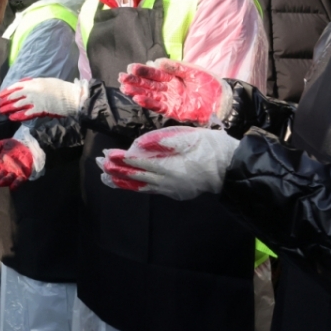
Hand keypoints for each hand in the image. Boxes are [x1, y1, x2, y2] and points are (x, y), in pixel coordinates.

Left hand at [0, 77, 83, 120]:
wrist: (71, 96)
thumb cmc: (60, 88)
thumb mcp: (45, 81)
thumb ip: (34, 82)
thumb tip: (24, 83)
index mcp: (33, 83)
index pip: (16, 86)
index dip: (7, 91)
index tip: (0, 95)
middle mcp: (32, 90)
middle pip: (14, 96)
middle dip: (5, 101)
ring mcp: (35, 100)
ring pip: (17, 104)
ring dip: (8, 109)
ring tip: (1, 112)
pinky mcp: (40, 109)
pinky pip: (26, 113)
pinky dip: (18, 116)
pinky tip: (12, 118)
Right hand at [0, 134, 44, 188]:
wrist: (27, 146)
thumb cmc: (13, 146)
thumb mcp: (1, 144)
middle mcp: (5, 170)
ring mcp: (14, 173)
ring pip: (8, 179)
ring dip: (5, 181)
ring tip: (1, 182)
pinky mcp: (23, 175)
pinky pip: (19, 181)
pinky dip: (16, 184)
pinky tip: (13, 187)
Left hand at [97, 126, 238, 200]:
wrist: (232, 170)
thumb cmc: (212, 148)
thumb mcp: (189, 137)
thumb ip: (161, 141)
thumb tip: (138, 145)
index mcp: (170, 167)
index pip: (139, 163)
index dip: (121, 158)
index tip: (107, 154)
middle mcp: (167, 182)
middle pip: (135, 176)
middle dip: (115, 169)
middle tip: (98, 163)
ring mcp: (171, 190)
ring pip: (140, 186)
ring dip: (121, 181)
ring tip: (104, 177)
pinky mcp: (175, 193)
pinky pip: (149, 191)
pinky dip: (135, 187)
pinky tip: (126, 184)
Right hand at [118, 59, 232, 125]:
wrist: (224, 102)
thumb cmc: (211, 84)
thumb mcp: (194, 71)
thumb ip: (176, 67)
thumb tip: (157, 62)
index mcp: (173, 77)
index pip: (154, 73)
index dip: (143, 71)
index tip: (131, 67)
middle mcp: (169, 89)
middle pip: (148, 85)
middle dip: (135, 81)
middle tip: (121, 78)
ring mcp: (170, 100)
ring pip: (150, 96)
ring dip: (137, 92)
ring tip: (125, 88)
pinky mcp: (173, 111)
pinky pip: (158, 107)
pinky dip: (148, 103)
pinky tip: (138, 98)